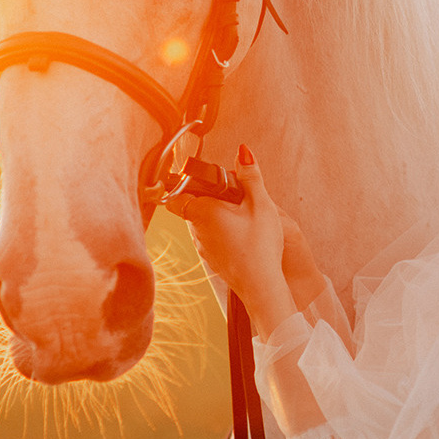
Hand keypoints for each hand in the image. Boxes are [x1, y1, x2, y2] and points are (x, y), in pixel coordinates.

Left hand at [178, 148, 293, 325]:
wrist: (262, 286)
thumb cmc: (260, 246)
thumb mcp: (261, 204)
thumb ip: (251, 176)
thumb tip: (243, 151)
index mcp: (202, 211)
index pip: (176, 192)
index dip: (184, 182)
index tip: (198, 178)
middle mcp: (196, 230)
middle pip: (192, 206)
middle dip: (209, 198)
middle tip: (233, 196)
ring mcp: (203, 248)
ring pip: (202, 225)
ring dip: (216, 217)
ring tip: (241, 217)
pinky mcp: (212, 261)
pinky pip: (211, 240)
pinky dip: (222, 234)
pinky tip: (242, 237)